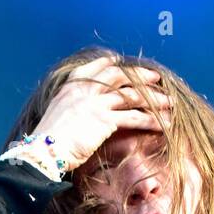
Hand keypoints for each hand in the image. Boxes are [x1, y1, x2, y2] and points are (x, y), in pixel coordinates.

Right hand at [31, 54, 170, 173]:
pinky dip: (151, 120)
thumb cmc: (48, 140)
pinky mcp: (105, 120)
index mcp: (72, 85)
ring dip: (153, 98)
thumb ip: (72, 108)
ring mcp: (96, 102)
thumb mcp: (58, 115)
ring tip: (170, 103)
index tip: (120, 63)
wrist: (44, 150)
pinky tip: (164, 124)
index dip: (110, 64)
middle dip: (141, 76)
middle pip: (120, 76)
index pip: (96, 67)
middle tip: (157, 79)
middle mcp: (85, 89)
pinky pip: (134, 117)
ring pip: (132, 95)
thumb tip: (80, 115)